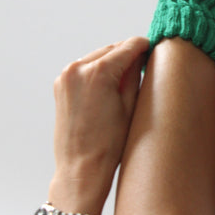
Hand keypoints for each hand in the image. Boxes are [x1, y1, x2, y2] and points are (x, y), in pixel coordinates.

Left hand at [51, 36, 149, 209]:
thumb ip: (135, 73)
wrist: (81, 169)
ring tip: (125, 78)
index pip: (128, 46)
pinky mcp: (61, 84)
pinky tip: (108, 85)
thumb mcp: (130, 104)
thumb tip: (140, 54)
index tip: (153, 48)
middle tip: (143, 64)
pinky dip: (98, 70)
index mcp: (98, 73)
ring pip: (98, 56)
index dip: (144, 46)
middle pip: (112, 49)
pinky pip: (85, 67)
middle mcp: (78, 69)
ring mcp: (66, 76)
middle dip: (128, 54)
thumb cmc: (108, 144)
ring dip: (112, 61)